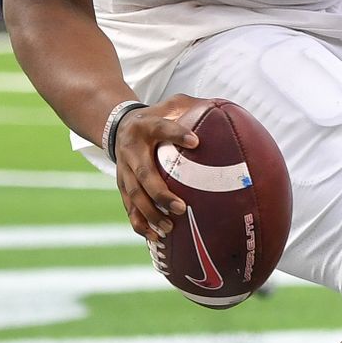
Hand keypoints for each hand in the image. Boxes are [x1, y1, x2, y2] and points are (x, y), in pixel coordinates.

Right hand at [111, 94, 208, 243]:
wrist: (117, 126)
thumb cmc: (156, 117)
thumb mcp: (170, 105)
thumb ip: (192, 107)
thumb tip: (224, 110)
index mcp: (146, 126)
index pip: (161, 128)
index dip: (177, 134)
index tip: (197, 141)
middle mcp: (131, 150)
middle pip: (143, 174)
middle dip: (160, 193)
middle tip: (182, 208)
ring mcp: (124, 170)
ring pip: (133, 196)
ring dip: (150, 214)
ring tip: (169, 228)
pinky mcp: (122, 186)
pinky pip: (129, 208)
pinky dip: (140, 224)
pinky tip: (155, 238)